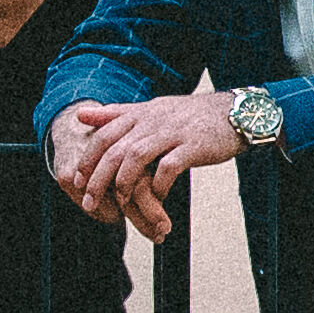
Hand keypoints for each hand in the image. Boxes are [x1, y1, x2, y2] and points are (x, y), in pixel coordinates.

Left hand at [55, 86, 248, 238]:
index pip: (104, 135)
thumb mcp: (151, 109)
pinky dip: (159, 185)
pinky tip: (157, 199)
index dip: (88, 158)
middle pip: (116, 149)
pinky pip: (169, 167)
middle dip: (98, 178)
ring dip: (124, 183)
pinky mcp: (193, 146)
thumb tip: (80, 114)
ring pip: (137, 157)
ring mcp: (172, 133)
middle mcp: (152, 121)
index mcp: (141, 114)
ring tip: (120, 203)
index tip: (78, 180)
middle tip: (89, 201)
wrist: (235, 113)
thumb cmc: (190, 116)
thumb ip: (116, 114)